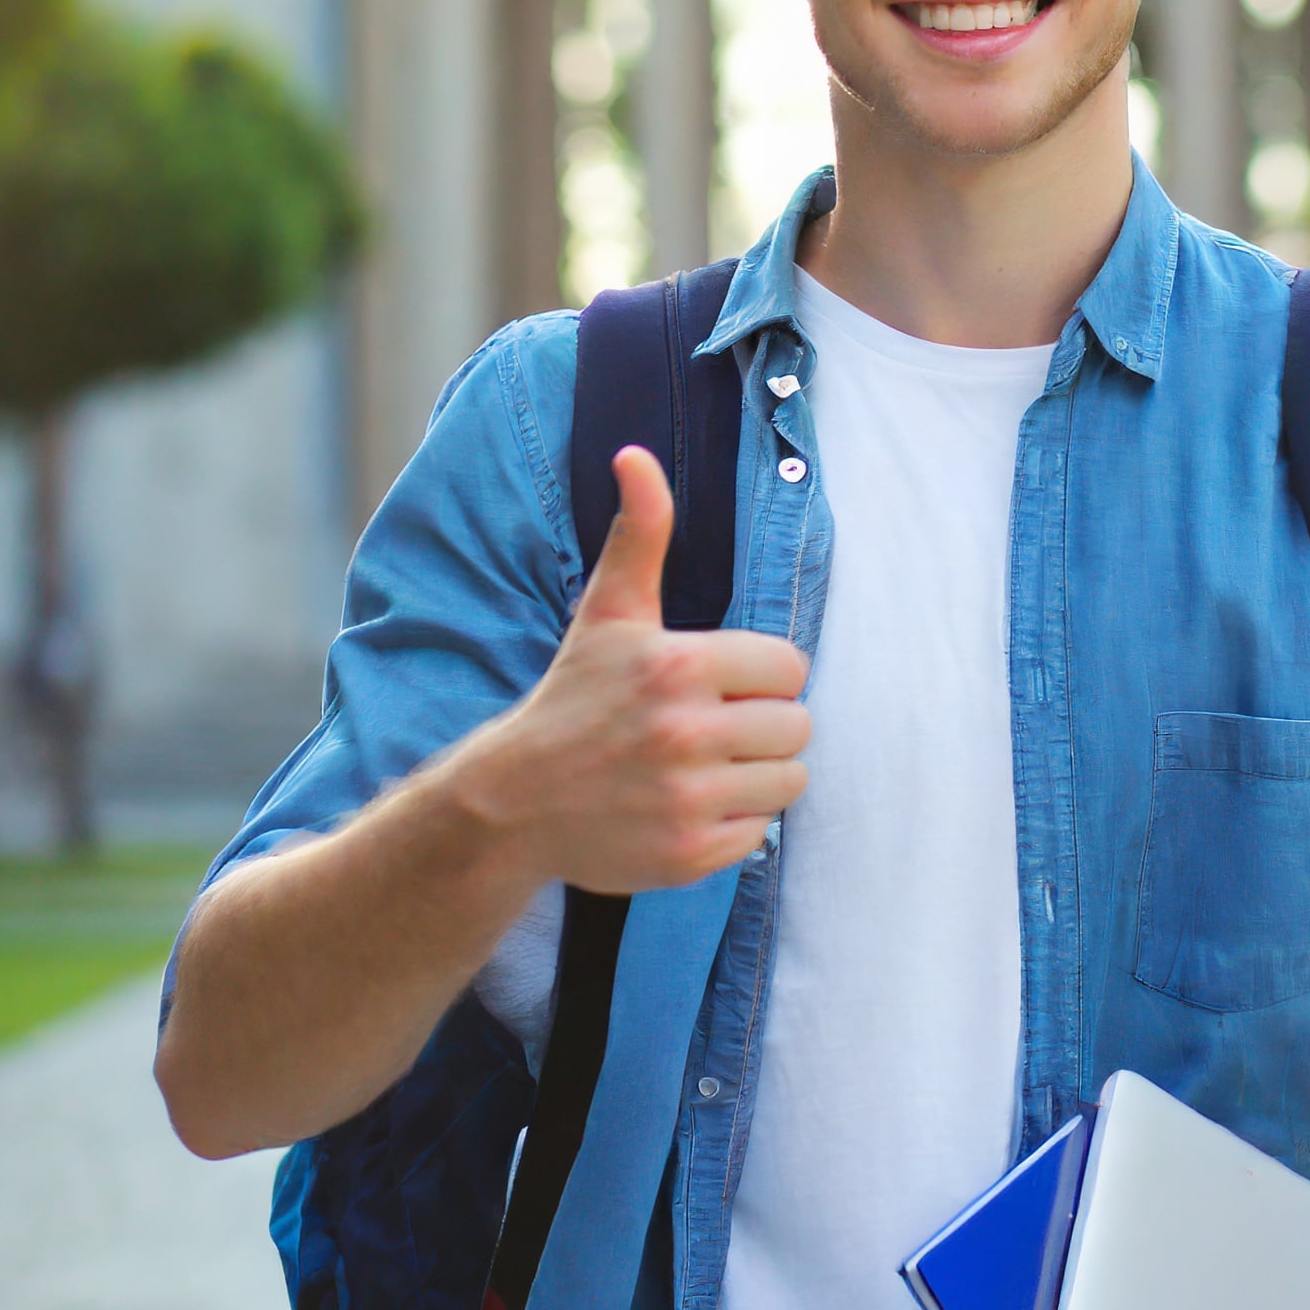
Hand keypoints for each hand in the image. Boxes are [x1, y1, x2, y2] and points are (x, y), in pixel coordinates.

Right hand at [458, 445, 809, 894]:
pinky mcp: (687, 854)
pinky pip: (760, 833)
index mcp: (678, 666)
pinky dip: (735, 823)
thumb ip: (640, 533)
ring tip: (706, 766)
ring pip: (789, 781)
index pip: (790, 669)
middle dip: (764, 726)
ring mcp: (686, 799)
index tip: (720, 684)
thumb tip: (635, 455)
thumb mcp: (609, 611)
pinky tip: (689, 806)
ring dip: (758, 775)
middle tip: (713, 728)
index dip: (763, 676)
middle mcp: (684, 733)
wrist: (512, 802)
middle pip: (797, 727)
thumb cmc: (573, 698)